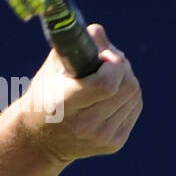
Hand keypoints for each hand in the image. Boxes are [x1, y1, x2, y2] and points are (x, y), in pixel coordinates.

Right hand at [7, 23, 141, 166]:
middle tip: (106, 61)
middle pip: (127, 87)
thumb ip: (77, 45)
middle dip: (121, 66)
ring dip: (126, 79)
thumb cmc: (46, 95)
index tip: (103, 56)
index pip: (106, 84)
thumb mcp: (53, 67)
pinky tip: (111, 93)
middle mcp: (84, 125)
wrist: (41, 140)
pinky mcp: (114, 143)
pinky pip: (135, 106)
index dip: (113, 63)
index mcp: (64, 105)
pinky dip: (127, 94)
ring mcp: (101, 137)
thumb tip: (99, 32)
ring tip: (106, 76)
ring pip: (135, 95)